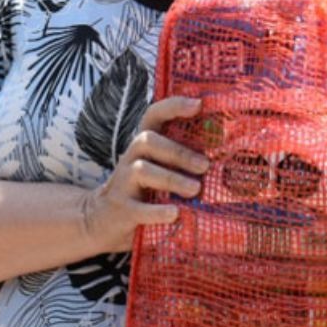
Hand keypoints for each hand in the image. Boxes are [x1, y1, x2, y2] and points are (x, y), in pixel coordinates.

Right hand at [81, 96, 207, 252]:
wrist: (102, 222)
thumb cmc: (143, 193)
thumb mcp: (160, 173)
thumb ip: (182, 163)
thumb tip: (223, 160)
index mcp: (144, 147)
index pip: (153, 115)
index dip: (173, 106)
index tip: (198, 104)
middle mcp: (131, 159)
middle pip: (148, 141)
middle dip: (179, 151)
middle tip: (205, 166)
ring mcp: (123, 183)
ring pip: (143, 170)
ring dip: (172, 179)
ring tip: (195, 189)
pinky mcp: (121, 209)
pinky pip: (138, 208)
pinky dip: (157, 211)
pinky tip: (175, 214)